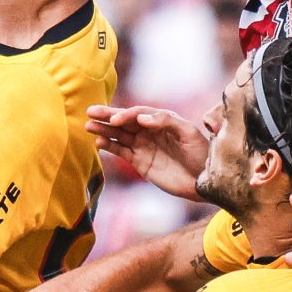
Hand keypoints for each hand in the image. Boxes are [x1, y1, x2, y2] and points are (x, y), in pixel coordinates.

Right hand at [87, 103, 210, 197]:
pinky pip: (121, 151)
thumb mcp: (188, 132)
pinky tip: (98, 142)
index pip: (138, 113)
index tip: (115, 119)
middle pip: (124, 121)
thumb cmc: (199, 153)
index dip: (126, 114)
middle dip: (107, 116)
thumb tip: (141, 118)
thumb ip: (165, 121)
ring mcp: (142, 146)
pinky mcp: (139, 161)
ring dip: (104, 130)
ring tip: (88, 126)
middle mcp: (149, 131)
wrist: (203, 180)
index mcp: (161, 120)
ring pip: (119, 135)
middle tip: (90, 111)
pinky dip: (109, 146)